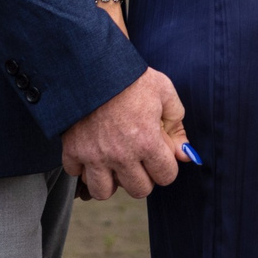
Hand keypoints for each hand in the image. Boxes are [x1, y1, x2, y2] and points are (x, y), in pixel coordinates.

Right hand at [61, 67, 186, 199]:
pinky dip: (83, 168)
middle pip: (139, 190)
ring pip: (104, 192)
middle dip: (143, 176)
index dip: (166, 166)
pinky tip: (92, 151)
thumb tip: (185, 155)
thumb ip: (177, 125)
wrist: (92, 64)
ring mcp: (94, 155)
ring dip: (111, 181)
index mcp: (147, 141)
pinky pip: (76, 175)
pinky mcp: (72, 150)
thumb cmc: (131, 77)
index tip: (159, 154)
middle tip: (138, 159)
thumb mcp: (164, 93)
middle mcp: (121, 154)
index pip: (166, 177)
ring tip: (114, 163)